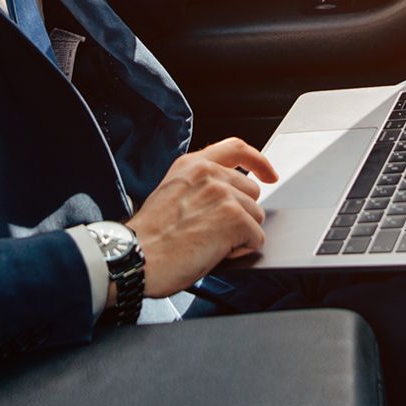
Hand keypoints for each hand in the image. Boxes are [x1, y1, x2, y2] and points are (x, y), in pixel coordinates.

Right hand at [124, 138, 278, 297]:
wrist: (136, 256)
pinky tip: (216, 253)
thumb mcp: (171, 194)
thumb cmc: (148, 237)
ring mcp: (223, 194)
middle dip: (241, 214)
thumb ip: (199, 186)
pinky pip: (256, 238)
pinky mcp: (234, 218)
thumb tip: (227, 198)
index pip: (236, 148)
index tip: (269, 173)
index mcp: (192, 166)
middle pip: (252, 191)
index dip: (258, 161)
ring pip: (256, 217)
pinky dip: (241, 251)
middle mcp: (209, 174)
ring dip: (239, 234)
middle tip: (213, 231)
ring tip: (209, 243)